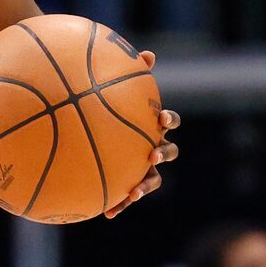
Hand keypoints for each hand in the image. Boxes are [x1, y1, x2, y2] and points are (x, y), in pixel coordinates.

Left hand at [104, 50, 179, 218]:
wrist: (95, 135)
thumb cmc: (109, 111)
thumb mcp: (116, 94)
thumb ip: (130, 76)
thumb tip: (149, 53)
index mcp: (153, 126)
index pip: (169, 121)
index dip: (169, 120)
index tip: (160, 118)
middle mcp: (154, 147)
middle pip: (169, 152)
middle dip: (163, 154)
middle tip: (152, 154)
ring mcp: (144, 168)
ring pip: (153, 180)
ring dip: (145, 186)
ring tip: (134, 193)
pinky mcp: (130, 185)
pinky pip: (126, 196)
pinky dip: (120, 204)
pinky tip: (107, 213)